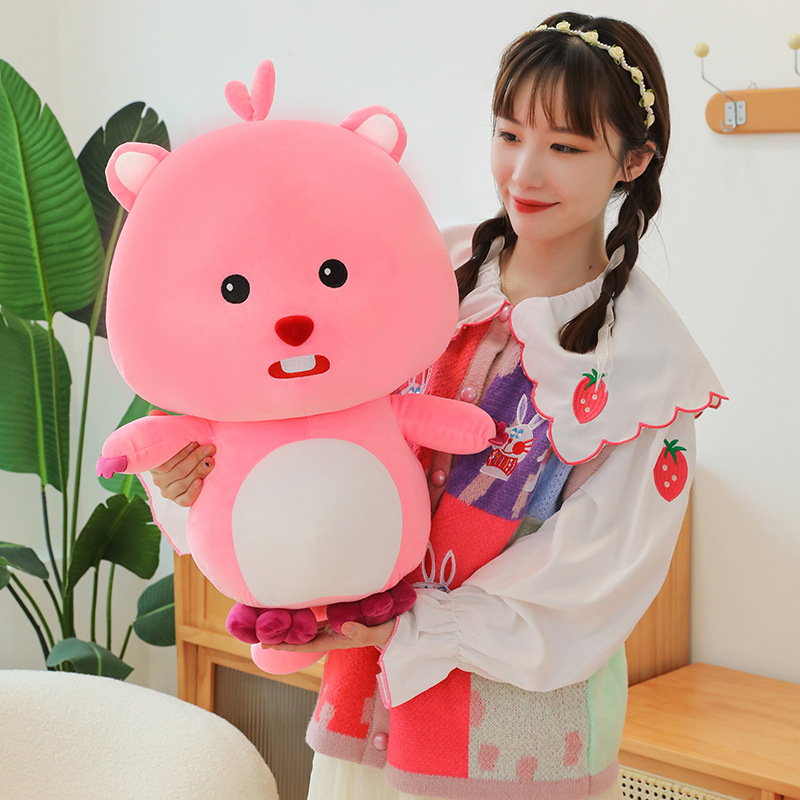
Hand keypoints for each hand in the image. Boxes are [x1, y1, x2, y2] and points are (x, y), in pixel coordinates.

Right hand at [147, 411, 214, 506]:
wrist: (192, 464)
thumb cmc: (180, 447)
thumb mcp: (171, 435)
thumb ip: (163, 425)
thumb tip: (155, 412)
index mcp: (154, 464)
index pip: (165, 461)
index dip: (182, 452)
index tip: (195, 441)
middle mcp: (159, 479)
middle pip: (177, 471)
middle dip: (195, 458)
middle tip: (210, 449)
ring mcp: (168, 491)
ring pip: (183, 484)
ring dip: (199, 471)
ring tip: (211, 461)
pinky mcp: (179, 500)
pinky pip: (184, 500)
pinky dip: (193, 492)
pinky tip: (201, 482)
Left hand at [262, 619, 394, 653]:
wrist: (402, 629)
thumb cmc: (390, 631)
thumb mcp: (378, 632)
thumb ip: (362, 632)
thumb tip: (342, 627)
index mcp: (339, 640)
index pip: (308, 646)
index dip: (289, 646)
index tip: (270, 645)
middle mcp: (335, 635)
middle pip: (304, 639)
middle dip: (283, 640)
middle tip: (260, 637)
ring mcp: (338, 628)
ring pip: (310, 630)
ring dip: (292, 630)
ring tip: (273, 626)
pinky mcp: (342, 620)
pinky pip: (320, 621)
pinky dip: (306, 620)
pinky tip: (297, 615)